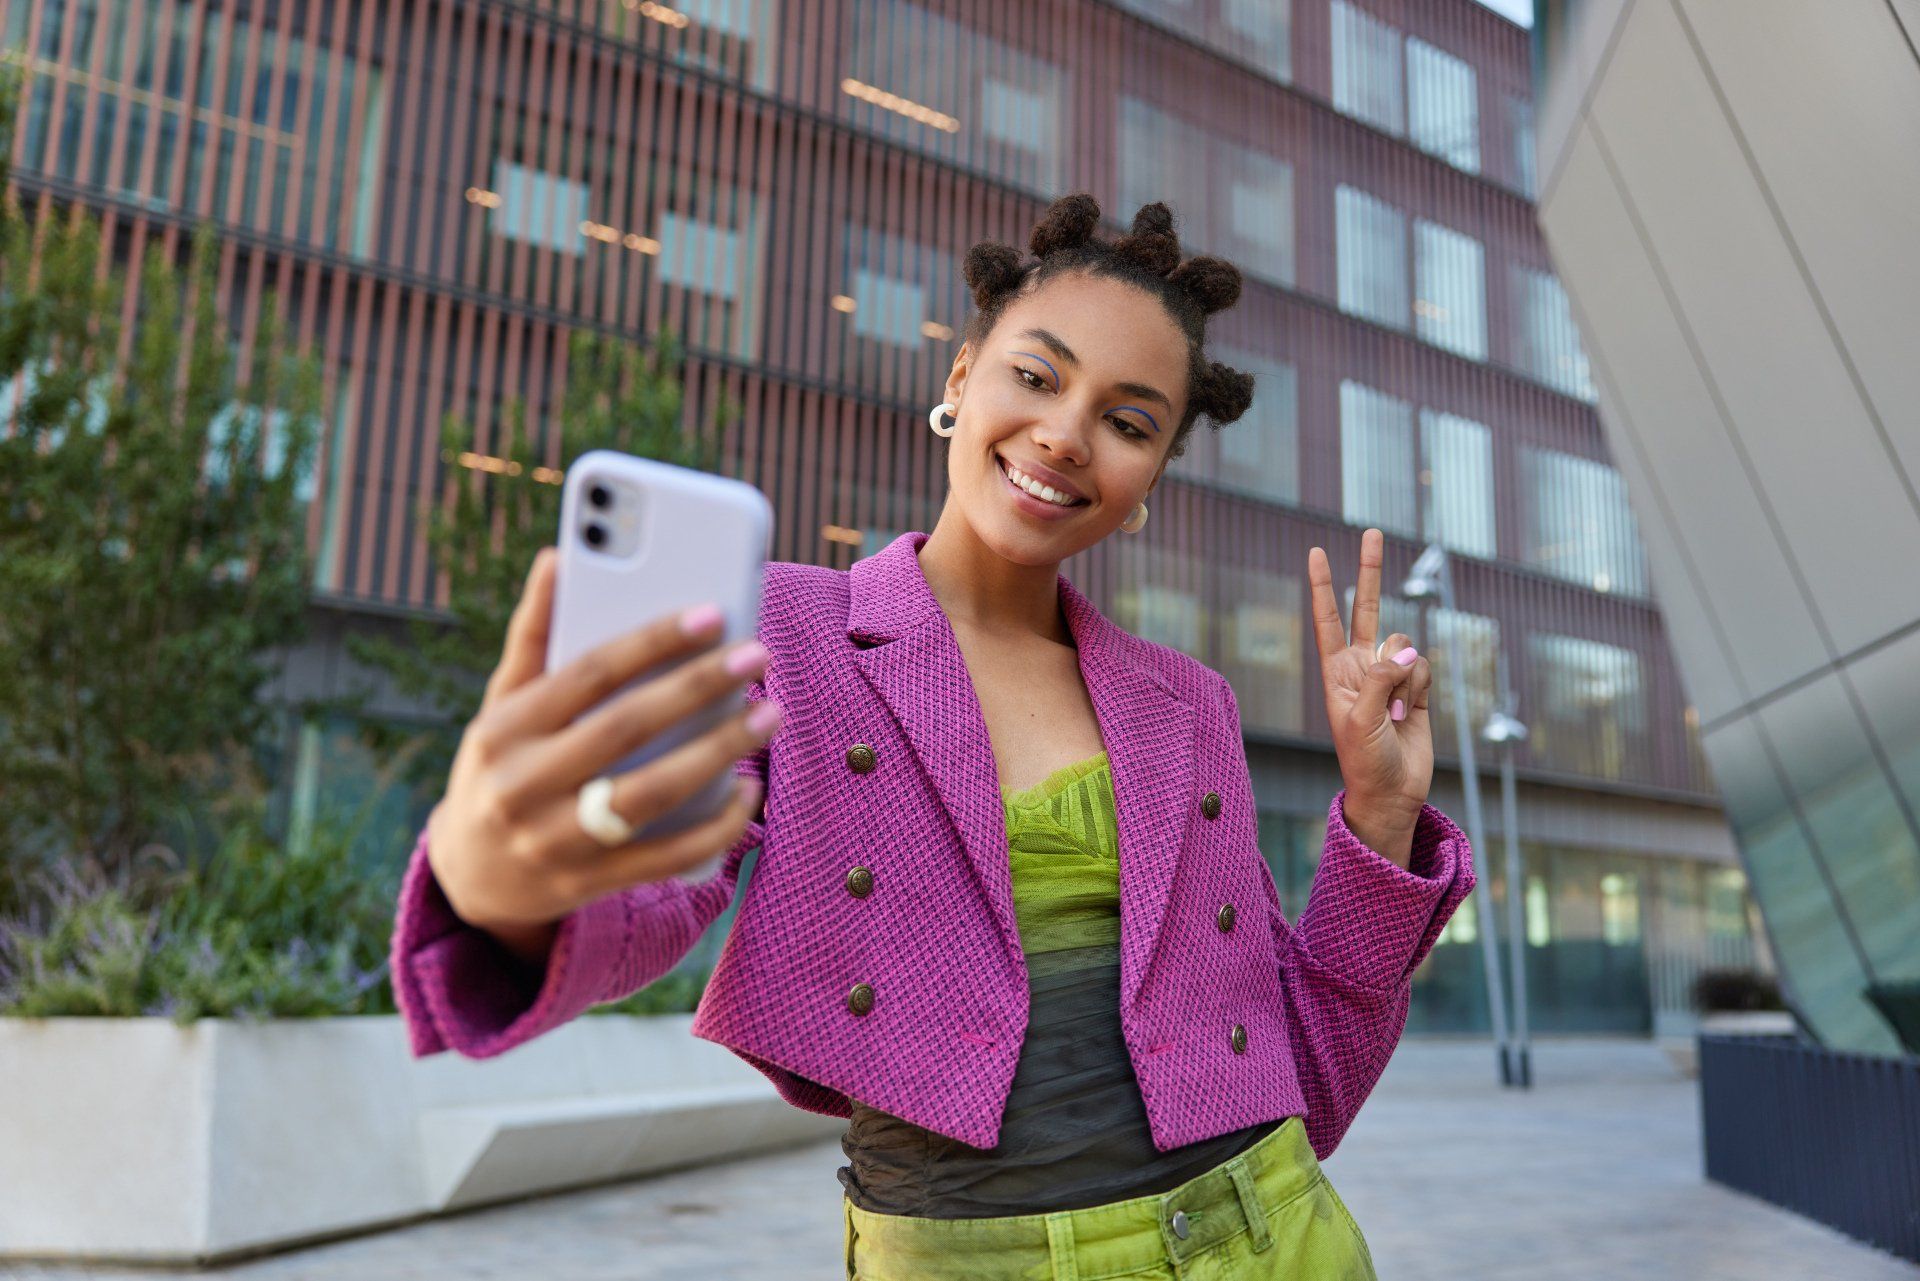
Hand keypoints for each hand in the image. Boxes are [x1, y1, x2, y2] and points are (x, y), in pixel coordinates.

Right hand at [425, 547, 779, 942]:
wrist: (470, 877)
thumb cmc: (500, 767)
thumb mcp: (502, 704)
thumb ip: (534, 634)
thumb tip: (559, 556)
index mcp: (503, 730)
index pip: (588, 674)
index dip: (651, 641)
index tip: (711, 613)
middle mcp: (522, 786)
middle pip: (626, 729)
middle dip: (699, 688)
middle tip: (758, 656)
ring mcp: (554, 841)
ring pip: (650, 796)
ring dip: (719, 754)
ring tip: (768, 715)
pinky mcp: (588, 884)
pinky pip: (665, 858)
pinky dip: (715, 827)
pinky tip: (748, 791)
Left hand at [1308, 529, 1432, 850]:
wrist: (1392, 792)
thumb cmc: (1365, 759)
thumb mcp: (1360, 717)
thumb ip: (1380, 677)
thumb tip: (1406, 648)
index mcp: (1336, 671)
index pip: (1327, 619)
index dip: (1323, 586)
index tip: (1315, 552)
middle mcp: (1362, 665)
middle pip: (1367, 607)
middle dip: (1369, 570)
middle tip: (1372, 530)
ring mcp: (1391, 674)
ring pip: (1405, 644)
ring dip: (1405, 674)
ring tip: (1395, 711)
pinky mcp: (1418, 686)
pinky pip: (1424, 665)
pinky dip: (1421, 684)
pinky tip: (1412, 711)